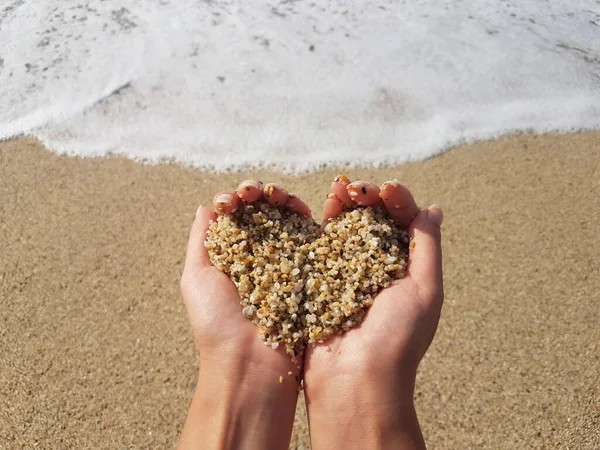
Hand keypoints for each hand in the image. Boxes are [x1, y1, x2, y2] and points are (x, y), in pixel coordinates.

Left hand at [178, 180, 309, 449]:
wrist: (250, 364)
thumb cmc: (216, 323)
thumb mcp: (196, 278)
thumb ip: (202, 240)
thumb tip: (206, 207)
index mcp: (232, 255)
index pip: (237, 216)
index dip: (235, 200)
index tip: (230, 201)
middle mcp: (259, 255)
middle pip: (264, 212)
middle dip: (259, 193)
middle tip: (254, 192)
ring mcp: (285, 261)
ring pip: (288, 218)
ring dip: (282, 199)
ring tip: (275, 196)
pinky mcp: (309, 269)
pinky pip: (310, 236)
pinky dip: (306, 217)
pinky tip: (299, 210)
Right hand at [303, 176, 443, 449]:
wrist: (353, 379)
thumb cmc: (397, 338)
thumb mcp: (425, 289)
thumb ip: (427, 246)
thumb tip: (434, 209)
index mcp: (406, 268)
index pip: (403, 222)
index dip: (397, 200)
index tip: (389, 189)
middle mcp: (377, 267)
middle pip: (373, 219)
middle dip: (368, 197)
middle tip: (360, 188)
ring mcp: (346, 272)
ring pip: (345, 226)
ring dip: (344, 203)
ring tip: (341, 190)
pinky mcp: (318, 278)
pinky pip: (321, 243)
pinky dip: (322, 222)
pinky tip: (322, 207)